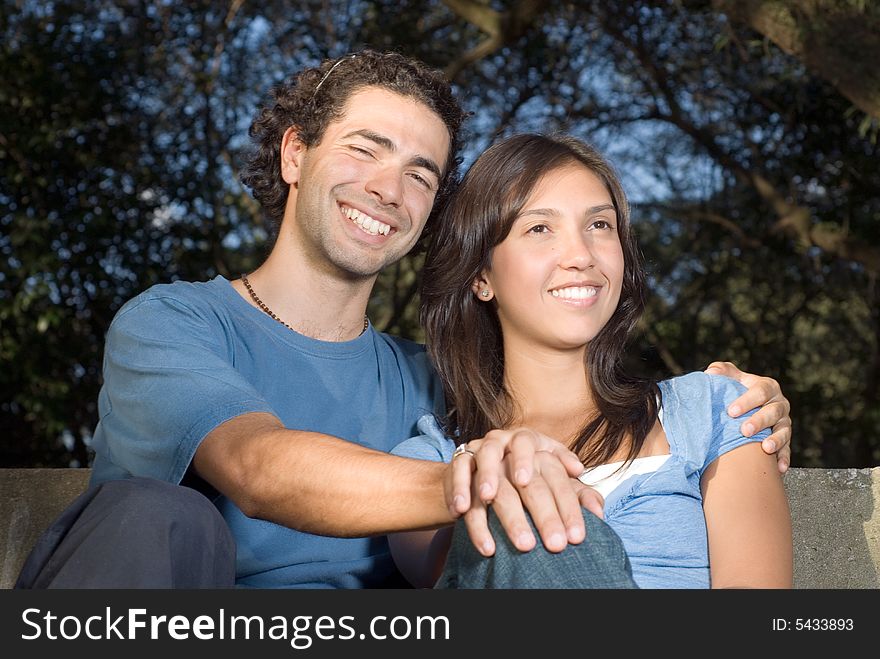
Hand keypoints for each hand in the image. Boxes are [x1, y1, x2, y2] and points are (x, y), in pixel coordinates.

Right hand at [443, 428, 600, 555]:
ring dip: (489, 482)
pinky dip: (458, 488)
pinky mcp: (461, 458)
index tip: (574, 535)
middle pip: (526, 474)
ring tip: (491, 503)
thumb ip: (576, 495)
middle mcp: (512, 443)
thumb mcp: (549, 484)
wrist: (479, 472)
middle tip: (535, 545)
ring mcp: (485, 448)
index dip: (566, 506)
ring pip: (488, 462)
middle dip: (534, 511)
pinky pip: (458, 470)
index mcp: (538, 446)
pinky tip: (461, 510)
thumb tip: (599, 511)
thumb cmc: (520, 480)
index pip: (558, 475)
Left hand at [705, 361, 791, 473]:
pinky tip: (779, 468)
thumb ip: (722, 371)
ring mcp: (784, 422)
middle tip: (744, 430)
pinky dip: (784, 458)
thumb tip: (711, 373)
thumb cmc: (735, 390)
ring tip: (766, 448)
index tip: (731, 411)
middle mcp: (779, 404)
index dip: (747, 401)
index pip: (760, 391)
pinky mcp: (785, 439)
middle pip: (773, 412)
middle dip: (759, 421)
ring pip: (783, 431)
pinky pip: (787, 450)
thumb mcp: (730, 377)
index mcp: (767, 387)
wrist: (745, 408)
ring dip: (776, 440)